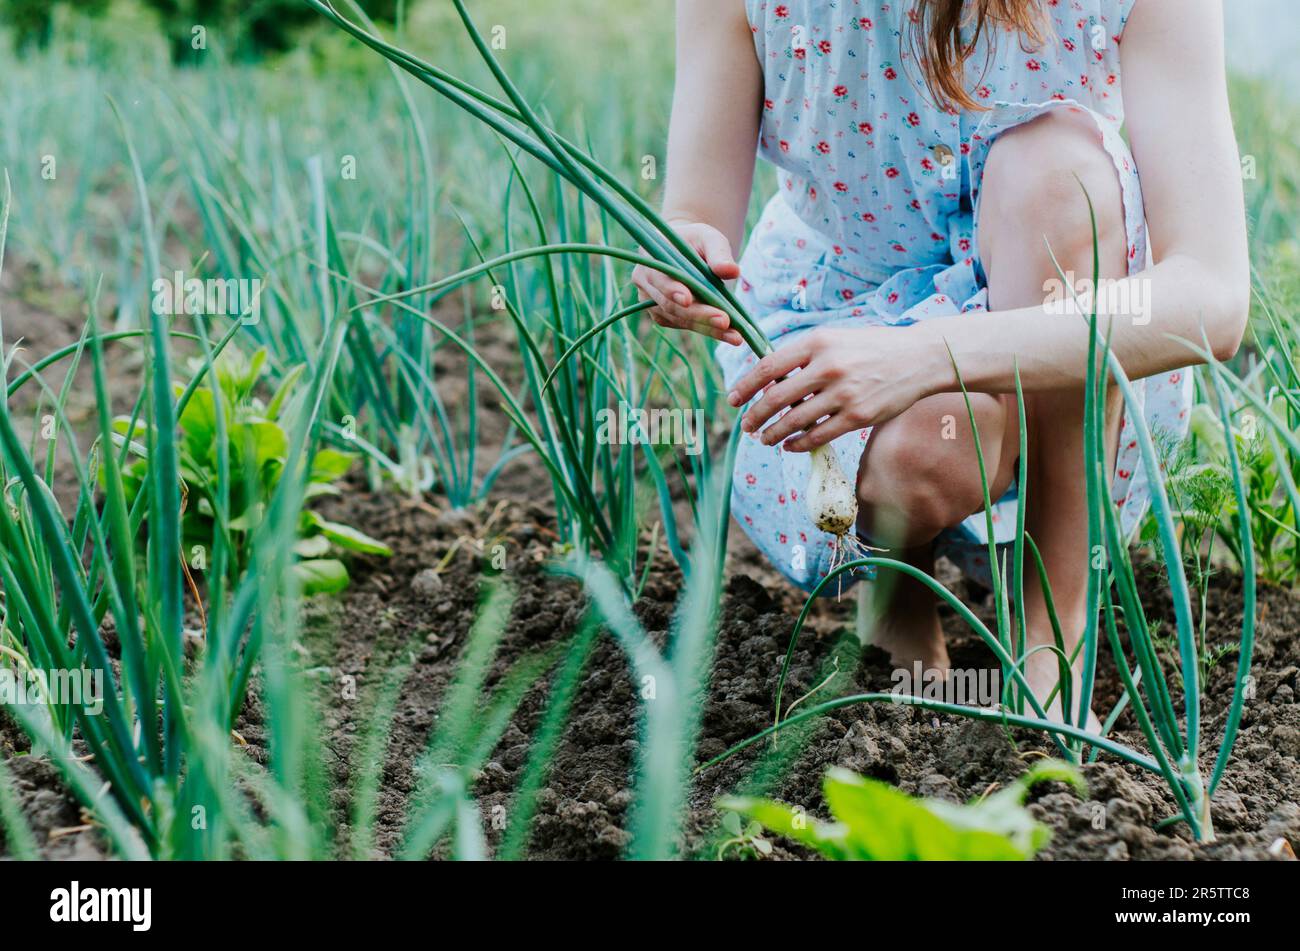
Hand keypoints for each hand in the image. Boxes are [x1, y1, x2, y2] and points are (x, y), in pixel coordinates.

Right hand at [631, 220, 743, 345]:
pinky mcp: (663, 315)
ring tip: (735, 335)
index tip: (688, 299)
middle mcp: (645, 282)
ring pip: (679, 319)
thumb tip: (732, 271)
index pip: (659, 277)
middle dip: (699, 314)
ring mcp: (652, 301)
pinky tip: (728, 334)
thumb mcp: (709, 238)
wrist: (687, 250)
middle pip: (670, 305)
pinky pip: (685, 325)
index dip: (672, 290)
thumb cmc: (697, 241)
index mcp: (650, 258)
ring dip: (707, 328)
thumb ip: (719, 253)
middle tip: (725, 322)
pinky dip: (707, 330)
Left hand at [727, 326, 939, 451]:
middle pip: (776, 397)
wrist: (918, 357)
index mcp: (817, 342)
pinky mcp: (857, 416)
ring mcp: (843, 394)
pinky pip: (818, 435)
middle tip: (746, 425)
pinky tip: (790, 445)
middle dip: (755, 415)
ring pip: (794, 421)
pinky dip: (798, 443)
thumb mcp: (834, 339)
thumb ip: (803, 357)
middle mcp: (828, 367)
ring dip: (773, 434)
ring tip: (765, 439)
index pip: (768, 367)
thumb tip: (767, 381)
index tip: (733, 399)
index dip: (745, 386)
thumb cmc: (870, 348)